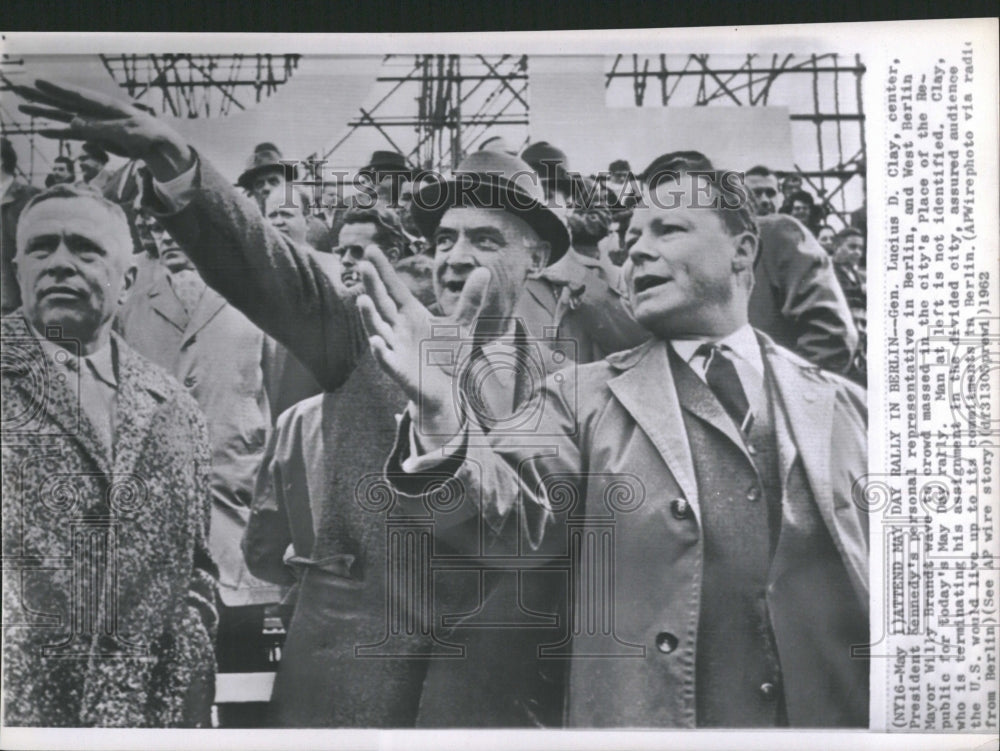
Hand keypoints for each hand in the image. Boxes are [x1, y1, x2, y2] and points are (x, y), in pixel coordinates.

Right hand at [15, 79, 194, 180]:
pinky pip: (72, 134)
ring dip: (44, 114)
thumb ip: (99, 128)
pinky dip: (58, 133)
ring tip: (23, 109)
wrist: (157, 146)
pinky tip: (42, 131)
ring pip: (63, 117)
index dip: (57, 90)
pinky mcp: (95, 137)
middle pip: (64, 103)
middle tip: (20, 91)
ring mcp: (94, 124)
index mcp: (105, 106)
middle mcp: (95, 112)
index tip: (39, 83)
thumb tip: (72, 123)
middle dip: (42, 98)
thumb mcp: (124, 131)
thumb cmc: (146, 134)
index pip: (76, 96)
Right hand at [356, 247, 490, 444]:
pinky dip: (381, 352)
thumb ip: (470, 299)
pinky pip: (387, 360)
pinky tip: (376, 343)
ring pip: (378, 329)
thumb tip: (484, 270)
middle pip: (383, 303)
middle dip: (373, 285)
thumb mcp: (462, 324)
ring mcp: (396, 348)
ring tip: (362, 299)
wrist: (447, 389)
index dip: (383, 270)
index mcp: (410, 314)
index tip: (371, 249)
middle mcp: (398, 328)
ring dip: (369, 316)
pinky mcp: (399, 370)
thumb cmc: (448, 356)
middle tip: (363, 265)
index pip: (394, 288)